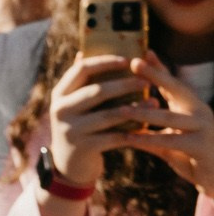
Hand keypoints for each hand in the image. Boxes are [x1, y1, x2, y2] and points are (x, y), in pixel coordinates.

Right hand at [44, 54, 148, 188]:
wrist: (69, 164)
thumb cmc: (80, 126)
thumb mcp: (75, 104)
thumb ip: (82, 82)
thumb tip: (85, 51)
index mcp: (60, 94)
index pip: (81, 69)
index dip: (105, 62)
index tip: (128, 59)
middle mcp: (61, 110)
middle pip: (97, 91)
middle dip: (125, 84)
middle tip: (147, 80)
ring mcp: (70, 129)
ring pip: (108, 115)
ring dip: (135, 108)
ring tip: (155, 101)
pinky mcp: (83, 147)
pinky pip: (114, 136)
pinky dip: (133, 130)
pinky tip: (149, 126)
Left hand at [123, 56, 213, 194]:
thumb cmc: (191, 155)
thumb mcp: (170, 138)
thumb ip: (150, 128)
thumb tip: (125, 116)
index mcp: (191, 107)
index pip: (173, 83)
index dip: (158, 68)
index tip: (142, 53)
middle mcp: (199, 112)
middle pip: (177, 89)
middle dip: (156, 75)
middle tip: (135, 63)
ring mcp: (203, 128)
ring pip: (171, 117)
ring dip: (145, 113)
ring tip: (122, 109)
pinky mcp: (201, 147)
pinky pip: (172, 141)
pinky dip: (150, 139)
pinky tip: (130, 137)